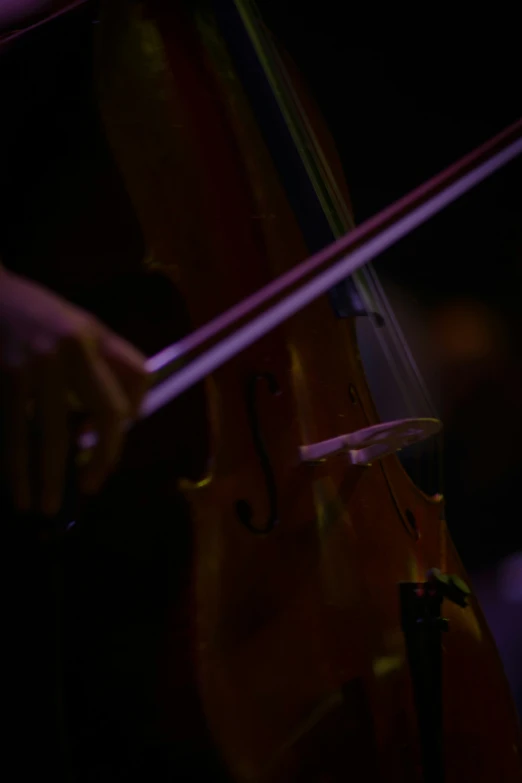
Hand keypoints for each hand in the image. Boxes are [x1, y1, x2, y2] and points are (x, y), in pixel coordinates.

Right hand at [0, 267, 147, 515]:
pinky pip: (11, 432)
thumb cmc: (43, 313)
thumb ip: (111, 365)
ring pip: (42, 436)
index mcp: (89, 340)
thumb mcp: (86, 327)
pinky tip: (16, 487)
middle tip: (89, 490)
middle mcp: (60, 354)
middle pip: (93, 419)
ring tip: (40, 508)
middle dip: (97, 459)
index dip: (122, 430)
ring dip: (42, 477)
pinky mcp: (0, 381)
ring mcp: (24, 368)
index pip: (126, 390)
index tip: (112, 451)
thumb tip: (127, 420)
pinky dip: (13, 464)